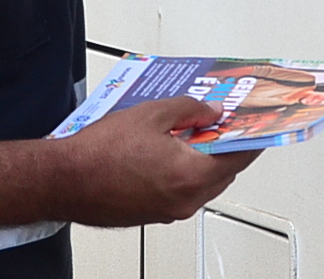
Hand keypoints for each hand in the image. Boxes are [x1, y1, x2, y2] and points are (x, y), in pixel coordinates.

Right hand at [60, 97, 257, 225]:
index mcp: (190, 175)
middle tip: (226, 122)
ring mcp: (169, 211)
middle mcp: (184, 200)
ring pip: (203, 184)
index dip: (252, 137)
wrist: (63, 180)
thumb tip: (210, 111)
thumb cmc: (98, 153)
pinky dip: (186, 172)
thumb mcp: (151, 114)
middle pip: (224, 172)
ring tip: (197, 130)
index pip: (239, 157)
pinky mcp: (153, 214)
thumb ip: (189, 109)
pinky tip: (174, 149)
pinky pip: (182, 192)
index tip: (260, 125)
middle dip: (228, 146)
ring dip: (206, 159)